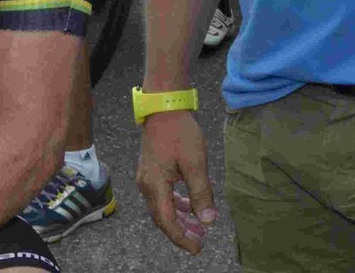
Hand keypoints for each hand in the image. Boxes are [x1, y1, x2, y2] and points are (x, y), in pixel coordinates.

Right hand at [136, 110, 218, 253]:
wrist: (163, 107)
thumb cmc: (180, 132)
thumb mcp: (195, 163)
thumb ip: (201, 193)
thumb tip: (208, 220)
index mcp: (155, 185)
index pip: (166, 221)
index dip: (181, 237)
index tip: (197, 248)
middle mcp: (146, 185)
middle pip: (162, 217)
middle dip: (181, 231)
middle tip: (201, 241)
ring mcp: (146, 178)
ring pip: (162, 207)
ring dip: (179, 219)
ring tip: (198, 227)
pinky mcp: (151, 171)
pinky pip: (162, 196)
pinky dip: (175, 204)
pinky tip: (188, 205)